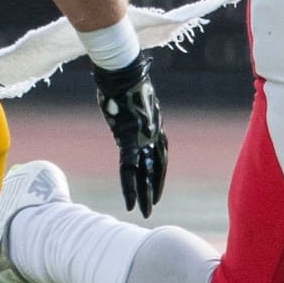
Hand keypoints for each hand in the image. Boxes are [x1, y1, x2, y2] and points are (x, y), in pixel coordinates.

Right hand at [91, 53, 167, 216]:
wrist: (123, 69)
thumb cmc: (125, 73)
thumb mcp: (133, 88)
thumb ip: (133, 96)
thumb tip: (127, 89)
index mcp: (154, 124)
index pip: (160, 154)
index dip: (158, 172)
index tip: (156, 186)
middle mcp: (151, 134)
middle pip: (154, 166)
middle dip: (153, 188)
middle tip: (152, 208)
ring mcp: (142, 137)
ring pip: (144, 173)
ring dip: (144, 195)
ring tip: (144, 212)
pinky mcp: (129, 140)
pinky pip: (128, 170)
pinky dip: (130, 188)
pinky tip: (131, 203)